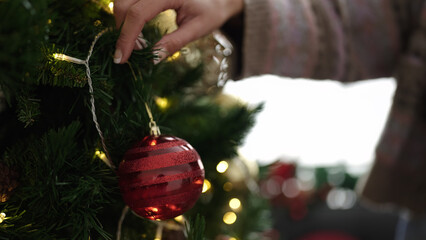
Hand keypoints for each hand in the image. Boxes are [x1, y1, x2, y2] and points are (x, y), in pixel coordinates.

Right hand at [113, 0, 243, 63]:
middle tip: (133, 52)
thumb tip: (152, 59)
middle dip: (122, 30)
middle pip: (123, 4)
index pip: (138, 13)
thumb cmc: (212, 10)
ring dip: (123, 23)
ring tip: (137, 43)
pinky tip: (137, 30)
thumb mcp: (197, 29)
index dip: (127, 37)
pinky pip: (129, 0)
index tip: (122, 58)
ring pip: (122, 0)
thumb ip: (174, 43)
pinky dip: (127, 15)